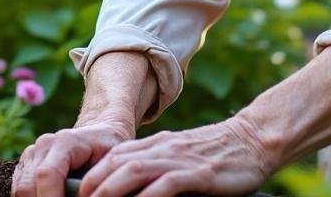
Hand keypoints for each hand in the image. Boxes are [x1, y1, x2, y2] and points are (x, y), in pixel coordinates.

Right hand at [12, 119, 134, 196]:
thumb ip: (95, 184)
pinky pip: (19, 189)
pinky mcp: (26, 164)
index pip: (47, 175)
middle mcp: (43, 145)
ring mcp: (31, 153)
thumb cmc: (109, 151)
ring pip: (20, 190)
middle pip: (28, 186)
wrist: (99, 133)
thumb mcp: (109, 165)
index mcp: (65, 142)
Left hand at [75, 116, 273, 196]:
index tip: (75, 194)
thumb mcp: (179, 155)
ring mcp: (180, 159)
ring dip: (110, 189)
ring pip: (134, 170)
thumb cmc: (216, 154)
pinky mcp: (200, 173)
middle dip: (92, 185)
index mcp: (155, 144)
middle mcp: (162, 148)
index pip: (111, 157)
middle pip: (115, 163)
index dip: (90, 175)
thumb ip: (155, 166)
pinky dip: (148, 196)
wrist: (254, 139)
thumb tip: (127, 186)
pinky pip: (167, 184)